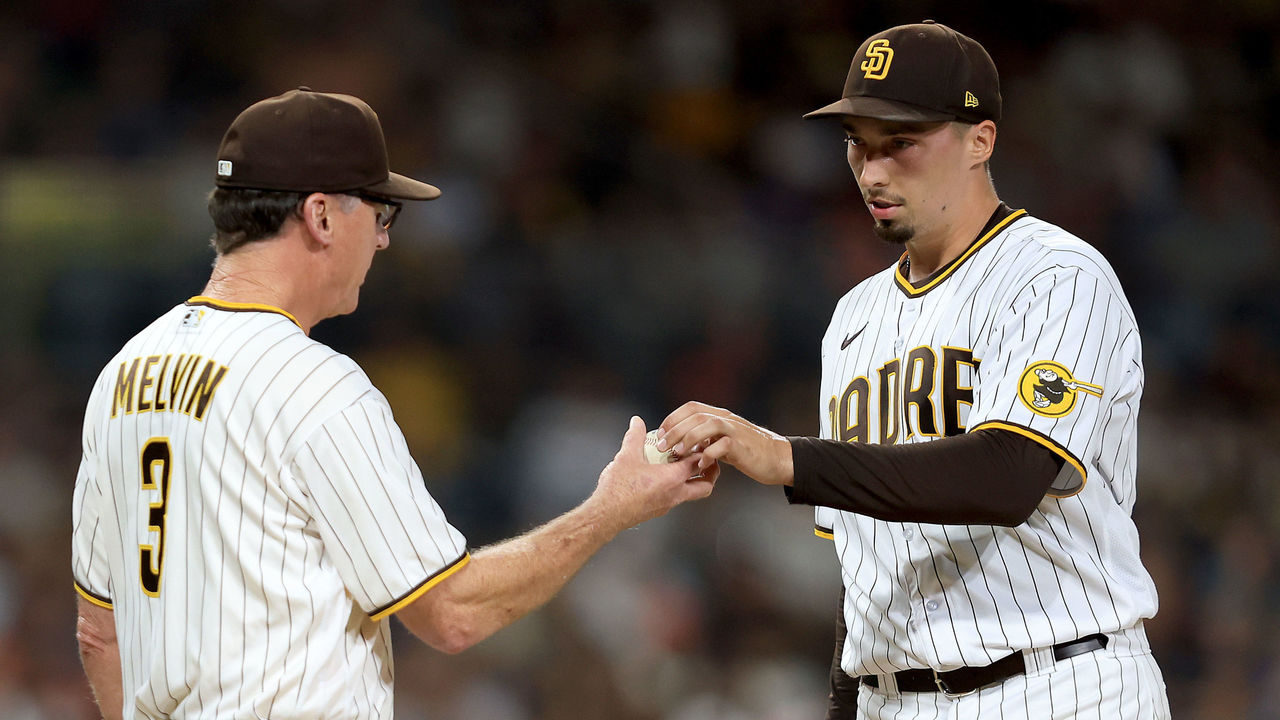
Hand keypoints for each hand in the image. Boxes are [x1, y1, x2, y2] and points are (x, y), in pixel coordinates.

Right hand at [591, 416, 716, 530]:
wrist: (607, 515)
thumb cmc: (618, 489)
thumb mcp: (626, 456)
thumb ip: (635, 436)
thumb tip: (637, 422)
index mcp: (673, 478)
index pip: (699, 462)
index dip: (703, 449)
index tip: (701, 441)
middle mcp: (676, 493)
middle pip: (705, 485)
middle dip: (710, 472)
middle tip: (706, 459)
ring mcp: (668, 504)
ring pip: (692, 493)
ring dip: (693, 479)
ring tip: (685, 465)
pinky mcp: (659, 510)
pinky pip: (677, 497)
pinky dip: (678, 486)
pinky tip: (664, 476)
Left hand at [658, 401, 793, 485]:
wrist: (779, 458)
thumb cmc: (749, 452)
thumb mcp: (724, 440)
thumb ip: (707, 439)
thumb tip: (683, 444)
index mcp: (720, 415)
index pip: (691, 408)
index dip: (673, 418)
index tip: (660, 433)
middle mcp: (726, 419)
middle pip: (695, 415)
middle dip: (674, 430)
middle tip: (662, 446)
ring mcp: (735, 430)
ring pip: (707, 424)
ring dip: (688, 438)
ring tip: (677, 453)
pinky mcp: (742, 445)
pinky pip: (722, 445)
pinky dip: (709, 454)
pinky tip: (702, 464)